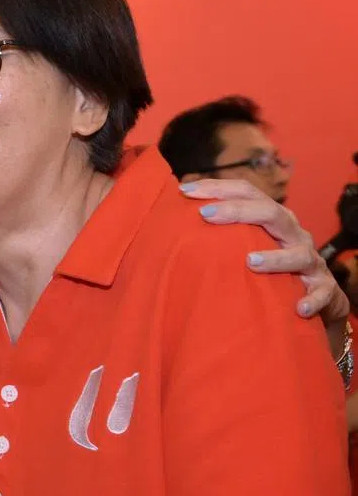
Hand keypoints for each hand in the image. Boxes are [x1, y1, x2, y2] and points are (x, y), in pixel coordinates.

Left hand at [180, 178, 349, 328]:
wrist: (318, 297)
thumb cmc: (270, 267)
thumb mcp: (246, 244)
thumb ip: (219, 233)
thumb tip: (171, 223)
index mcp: (272, 219)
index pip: (248, 192)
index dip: (217, 188)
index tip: (184, 190)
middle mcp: (292, 234)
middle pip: (271, 213)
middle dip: (238, 211)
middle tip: (205, 214)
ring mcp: (310, 262)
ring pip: (298, 254)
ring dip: (276, 257)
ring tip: (250, 261)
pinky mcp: (324, 289)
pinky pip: (321, 292)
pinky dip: (311, 299)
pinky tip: (297, 307)